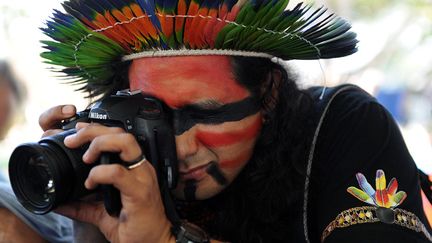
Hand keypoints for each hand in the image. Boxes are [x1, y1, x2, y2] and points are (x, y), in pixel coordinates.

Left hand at [38, 105, 173, 242]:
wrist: (154, 242)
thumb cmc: (135, 225)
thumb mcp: (102, 213)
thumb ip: (83, 206)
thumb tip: (60, 203)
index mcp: (134, 168)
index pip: (118, 135)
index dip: (97, 129)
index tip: (77, 132)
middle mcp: (140, 167)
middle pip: (120, 133)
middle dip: (94, 130)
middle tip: (74, 140)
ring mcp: (141, 177)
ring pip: (125, 143)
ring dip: (100, 144)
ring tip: (85, 158)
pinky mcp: (139, 191)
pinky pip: (118, 173)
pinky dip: (100, 173)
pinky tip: (90, 182)